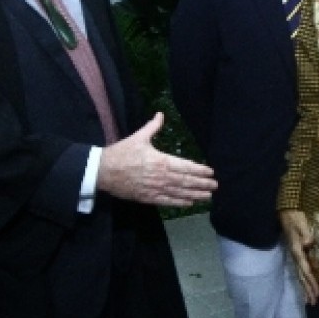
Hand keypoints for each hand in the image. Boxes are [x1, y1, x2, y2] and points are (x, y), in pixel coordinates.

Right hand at [97, 113, 216, 205]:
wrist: (103, 171)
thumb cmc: (122, 153)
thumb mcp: (138, 137)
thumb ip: (152, 127)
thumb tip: (160, 114)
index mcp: (161, 160)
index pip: (186, 166)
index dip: (200, 170)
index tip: (211, 172)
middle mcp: (161, 176)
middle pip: (186, 181)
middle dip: (202, 184)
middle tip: (215, 186)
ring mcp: (155, 189)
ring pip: (180, 193)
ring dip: (195, 195)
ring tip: (208, 196)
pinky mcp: (147, 198)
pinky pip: (167, 201)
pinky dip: (179, 203)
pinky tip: (189, 203)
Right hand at [280, 209, 318, 303]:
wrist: (285, 209)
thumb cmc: (294, 215)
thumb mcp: (300, 222)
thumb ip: (304, 232)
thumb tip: (308, 243)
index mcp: (297, 250)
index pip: (306, 270)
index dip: (311, 282)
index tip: (317, 294)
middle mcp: (295, 255)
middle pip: (301, 276)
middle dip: (307, 289)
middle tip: (313, 303)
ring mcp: (294, 253)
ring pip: (299, 274)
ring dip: (304, 286)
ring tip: (308, 299)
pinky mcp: (296, 250)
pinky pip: (300, 268)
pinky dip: (303, 277)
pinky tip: (304, 282)